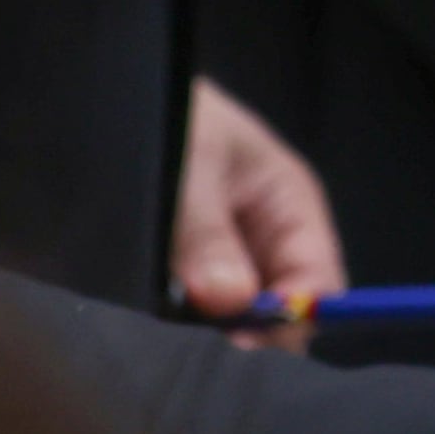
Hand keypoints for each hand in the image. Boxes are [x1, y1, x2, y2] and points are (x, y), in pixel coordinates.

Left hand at [172, 79, 343, 340]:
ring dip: (217, 321)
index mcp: (290, 201)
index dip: (295, 312)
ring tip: (178, 320)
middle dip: (253, 325)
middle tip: (206, 335)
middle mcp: (270, 233)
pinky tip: (167, 313)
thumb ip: (207, 234)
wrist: (115, 97)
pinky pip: (207, 302)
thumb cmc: (170, 117)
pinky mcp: (195, 264)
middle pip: (284, 300)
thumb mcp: (188, 168)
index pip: (319, 275)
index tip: (246, 336)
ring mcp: (233, 251)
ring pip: (244, 307)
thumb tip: (232, 301)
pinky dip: (191, 313)